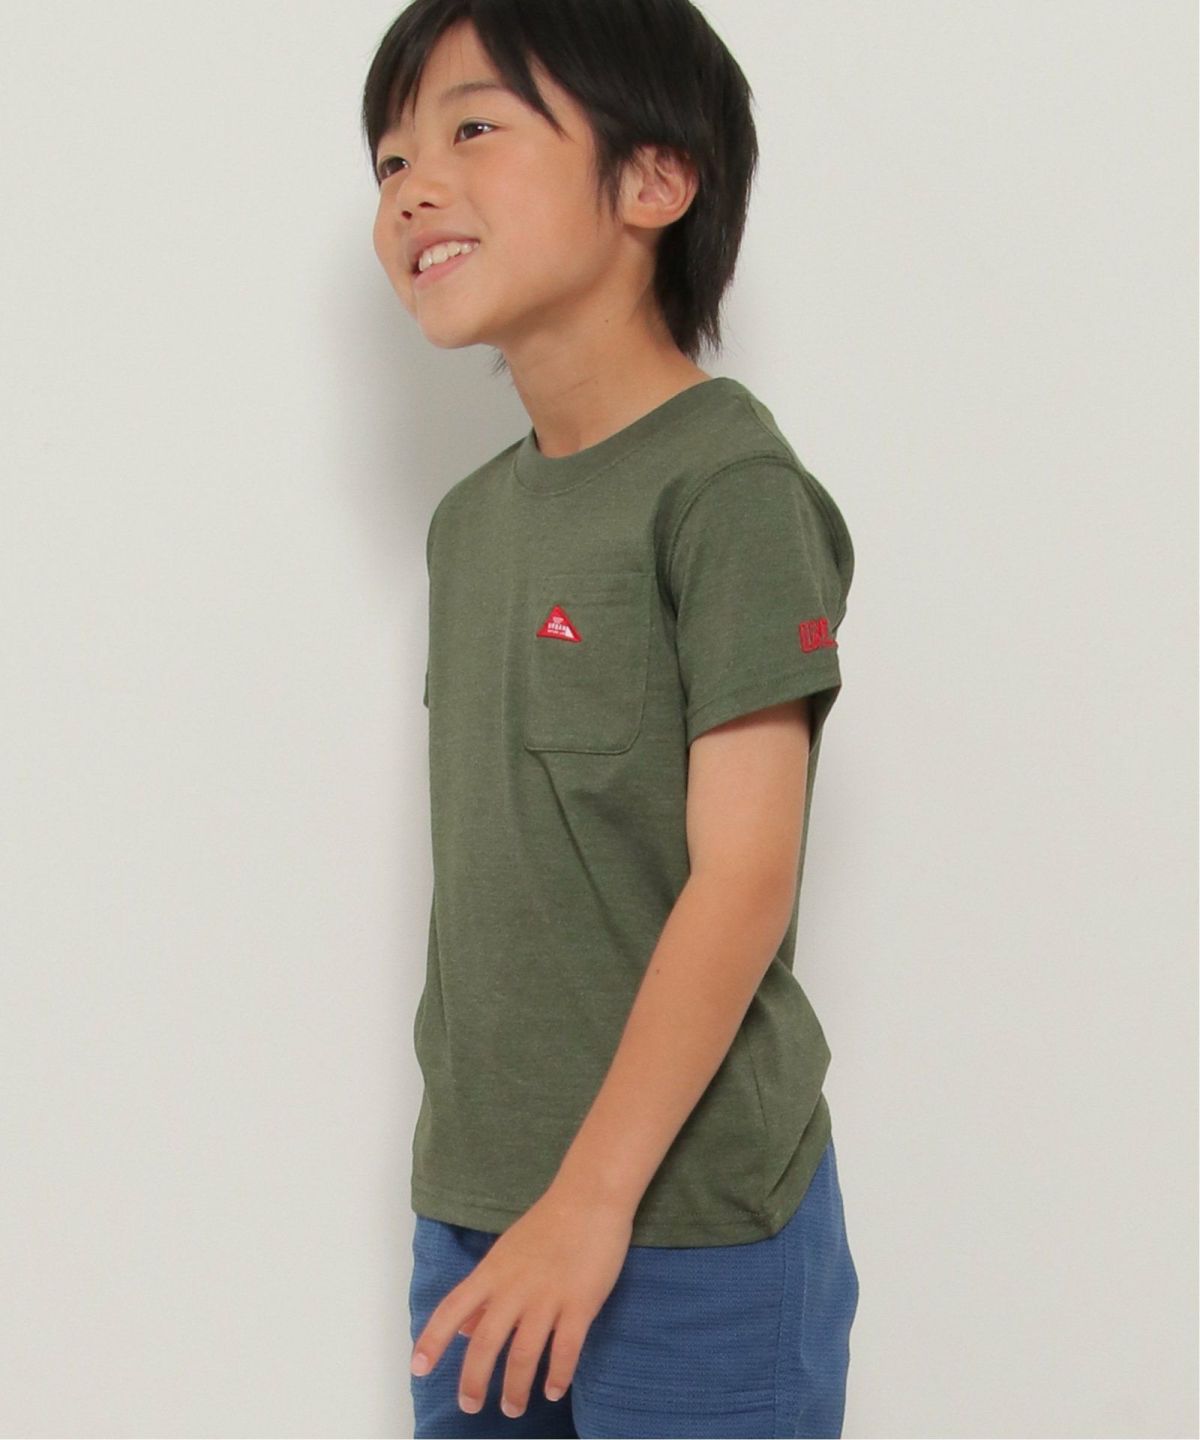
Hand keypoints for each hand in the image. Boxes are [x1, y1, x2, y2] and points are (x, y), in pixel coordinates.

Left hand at [410, 1180, 633, 1417]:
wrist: (590, 1196)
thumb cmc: (549, 1223)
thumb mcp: (507, 1252)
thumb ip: (485, 1293)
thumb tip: (463, 1330)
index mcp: (492, 1272)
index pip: (452, 1309)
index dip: (432, 1340)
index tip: (418, 1368)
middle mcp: (514, 1288)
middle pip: (485, 1343)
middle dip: (474, 1381)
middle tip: (470, 1407)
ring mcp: (547, 1297)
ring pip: (523, 1354)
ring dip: (515, 1387)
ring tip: (512, 1408)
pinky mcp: (580, 1303)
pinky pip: (566, 1349)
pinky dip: (557, 1375)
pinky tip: (554, 1391)